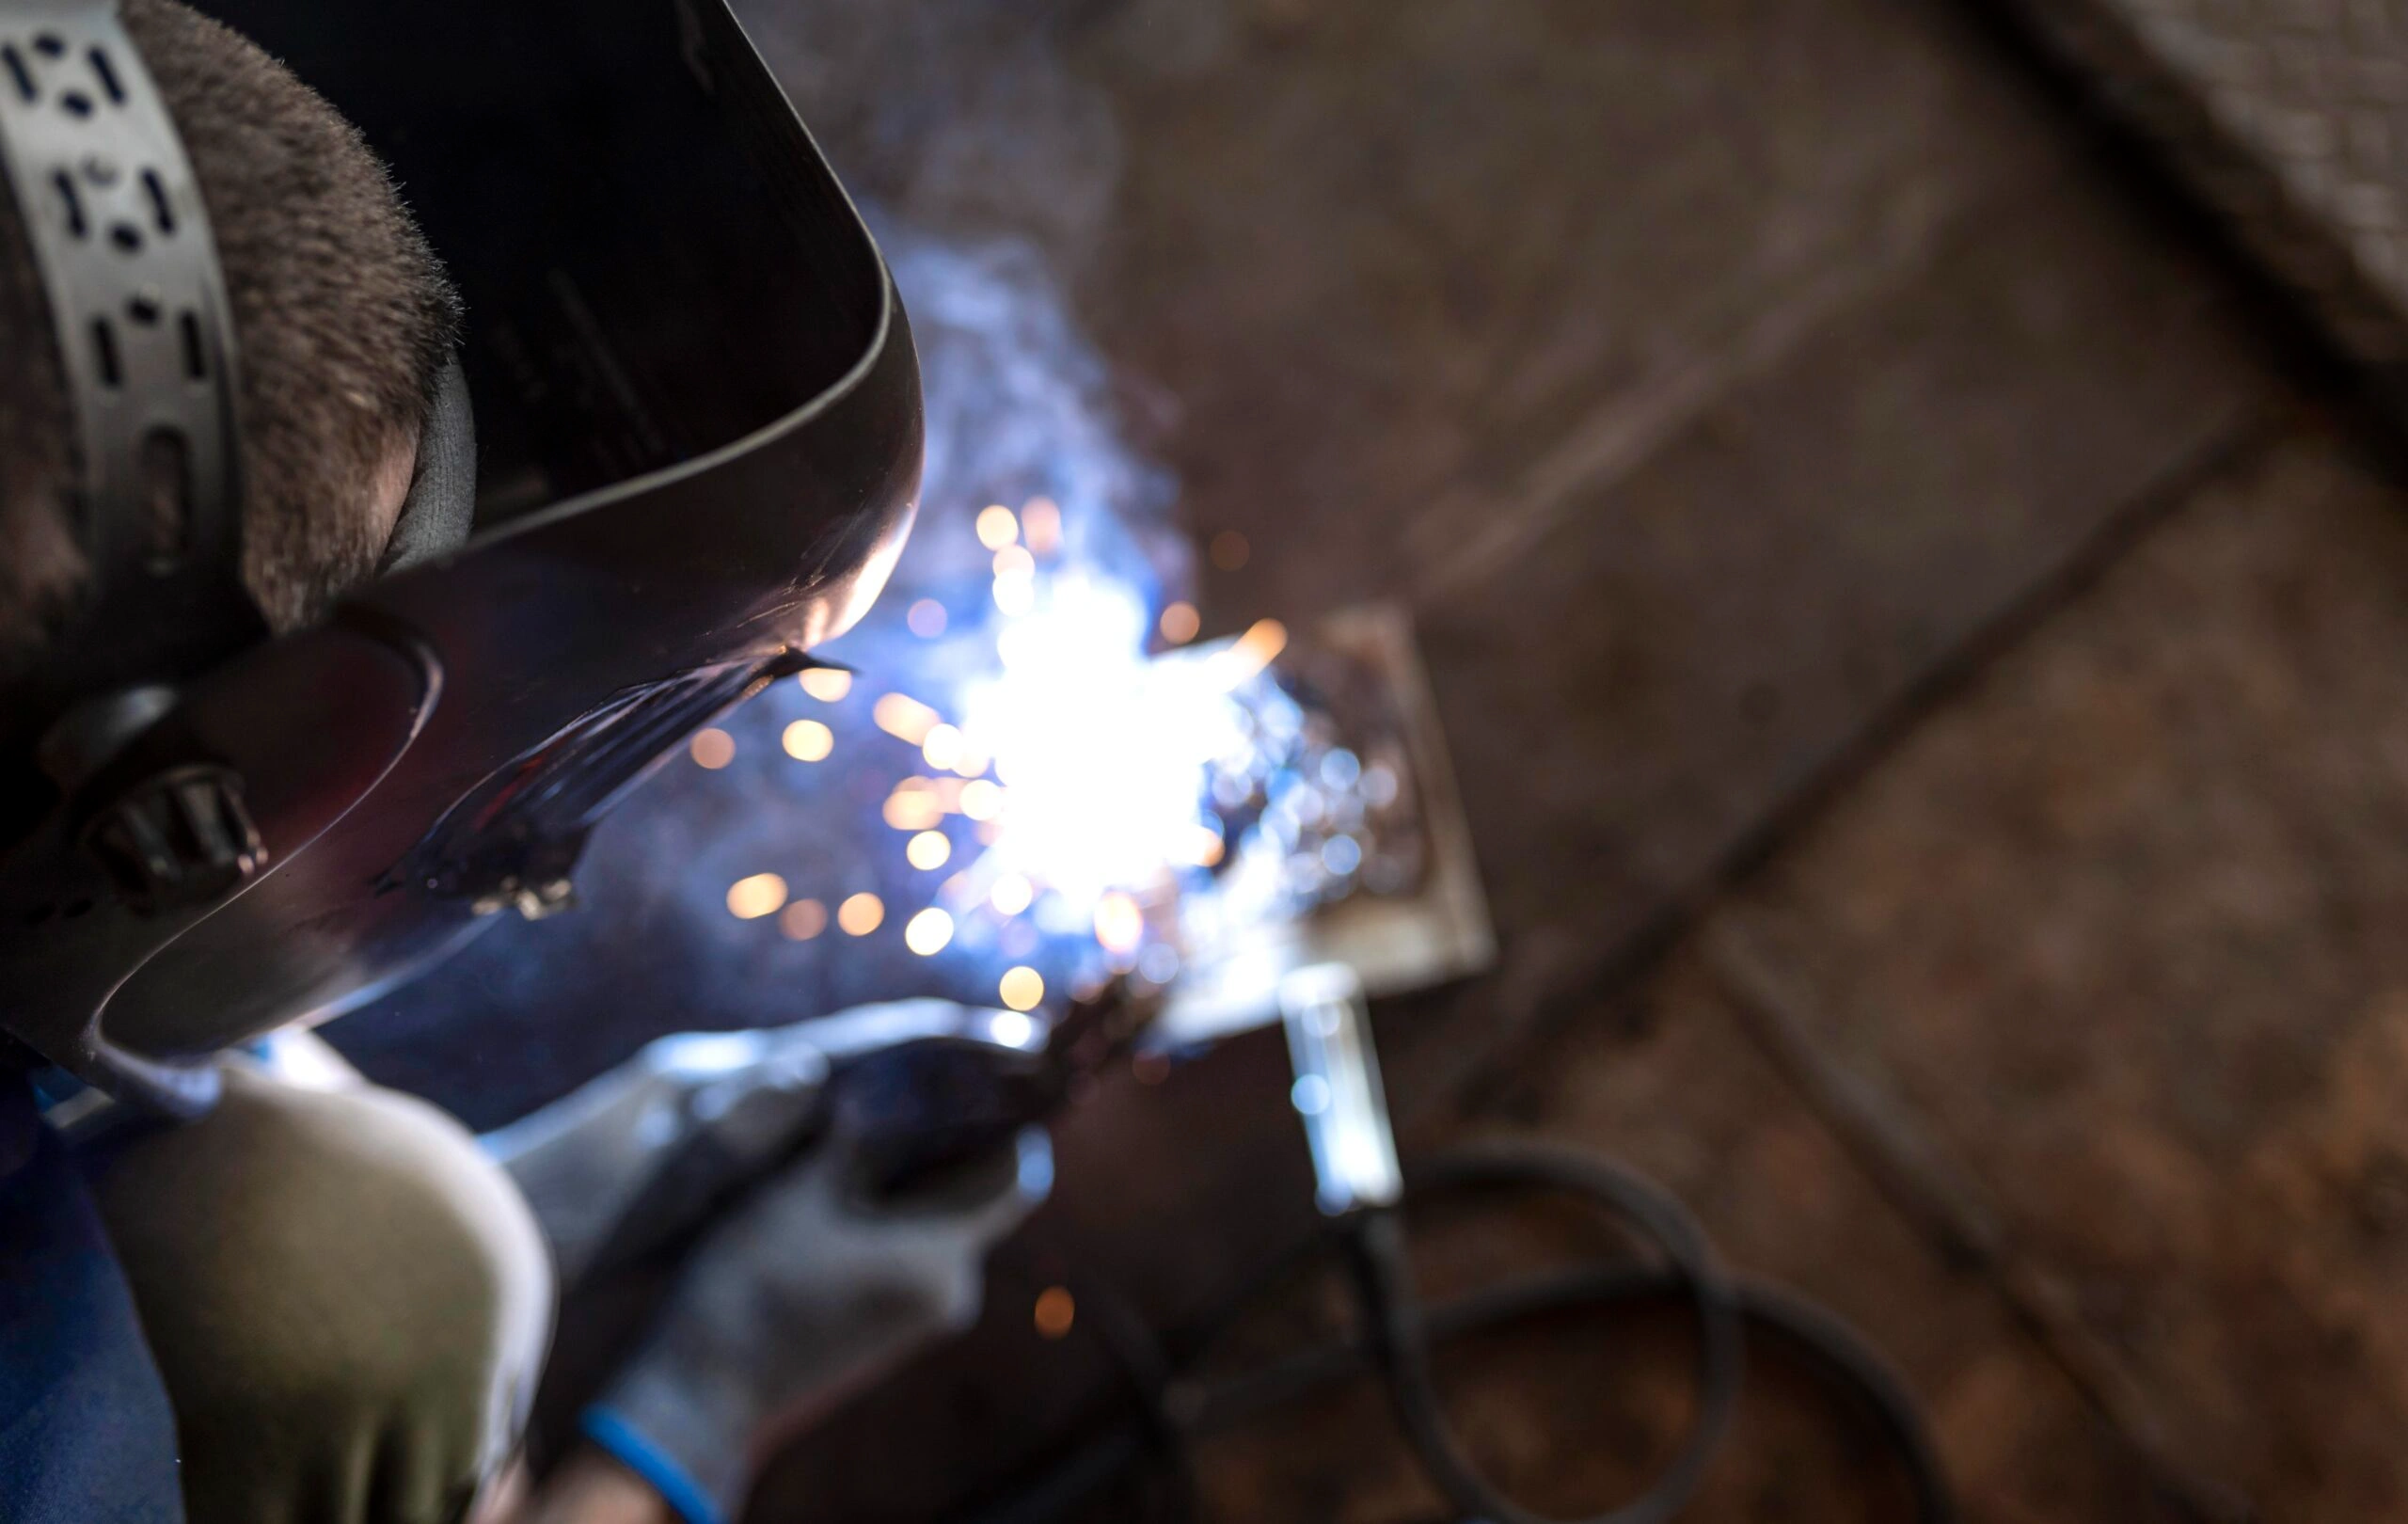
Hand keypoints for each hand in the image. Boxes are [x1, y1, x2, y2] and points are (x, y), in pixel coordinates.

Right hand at [579, 1122, 1048, 1523]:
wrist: (703, 1400)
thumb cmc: (745, 1291)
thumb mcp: (792, 1195)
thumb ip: (849, 1139)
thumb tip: (882, 1082)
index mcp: (939, 1256)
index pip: (1017, 1177)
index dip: (1010, 1122)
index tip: (982, 1078)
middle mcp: (952, 1291)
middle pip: (982, 1197)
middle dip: (955, 1141)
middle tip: (917, 1087)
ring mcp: (926, 1315)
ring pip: (948, 1224)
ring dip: (920, 1178)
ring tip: (874, 1125)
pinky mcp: (897, 1328)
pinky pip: (921, 1254)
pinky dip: (900, 1215)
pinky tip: (852, 1185)